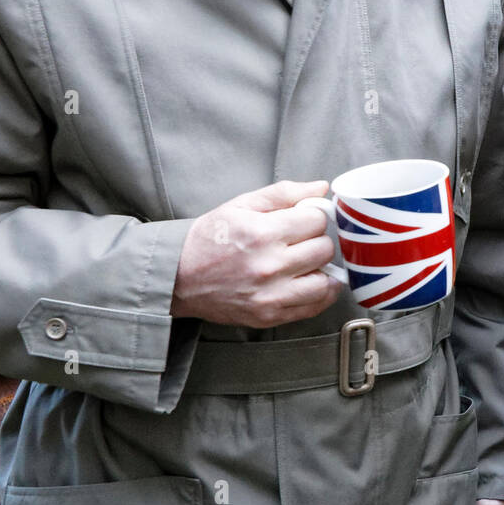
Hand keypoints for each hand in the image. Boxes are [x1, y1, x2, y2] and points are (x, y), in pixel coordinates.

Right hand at [171, 180, 342, 326]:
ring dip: (321, 268)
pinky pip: (314, 306)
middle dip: (316, 239)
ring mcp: (270, 295)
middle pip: (324, 249)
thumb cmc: (210, 238)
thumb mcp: (242, 204)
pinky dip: (320, 293)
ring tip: (306, 261)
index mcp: (262, 233)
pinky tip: (310, 281)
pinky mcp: (269, 316)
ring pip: (325, 281)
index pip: (317, 220)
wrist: (178, 276)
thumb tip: (321, 188)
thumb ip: (284, 193)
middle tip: (301, 239)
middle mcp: (269, 266)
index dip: (313, 215)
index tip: (303, 218)